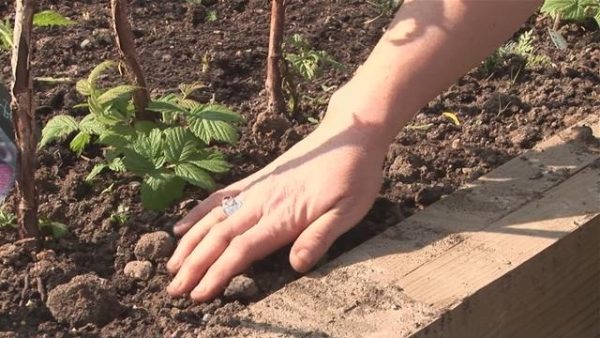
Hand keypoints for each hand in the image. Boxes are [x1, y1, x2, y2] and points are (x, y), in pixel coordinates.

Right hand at [166, 92, 389, 301]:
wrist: (350, 134)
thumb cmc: (354, 175)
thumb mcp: (349, 211)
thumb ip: (320, 237)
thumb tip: (296, 266)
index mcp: (284, 215)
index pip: (241, 250)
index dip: (217, 274)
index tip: (198, 295)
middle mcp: (263, 202)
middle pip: (219, 237)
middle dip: (193, 265)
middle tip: (173, 290)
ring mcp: (256, 189)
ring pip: (213, 218)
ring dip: (190, 243)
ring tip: (171, 266)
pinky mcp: (257, 180)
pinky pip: (220, 196)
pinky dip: (198, 212)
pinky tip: (183, 225)